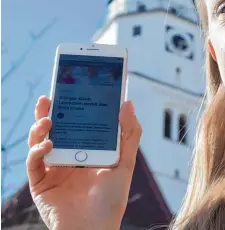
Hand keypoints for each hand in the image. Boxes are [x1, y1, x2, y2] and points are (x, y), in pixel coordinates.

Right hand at [26, 96, 141, 229]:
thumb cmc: (111, 199)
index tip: (73, 86)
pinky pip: (33, 163)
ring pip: (39, 140)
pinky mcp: (40, 182)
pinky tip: (48, 145)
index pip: (78, 122)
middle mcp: (69, 155)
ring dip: (40, 127)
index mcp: (87, 149)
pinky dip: (37, 151)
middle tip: (50, 97)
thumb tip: (127, 103)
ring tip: (48, 119)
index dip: (74, 105)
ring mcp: (53, 168)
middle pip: (55, 128)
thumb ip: (129, 134)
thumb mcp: (125, 163)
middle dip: (50, 111)